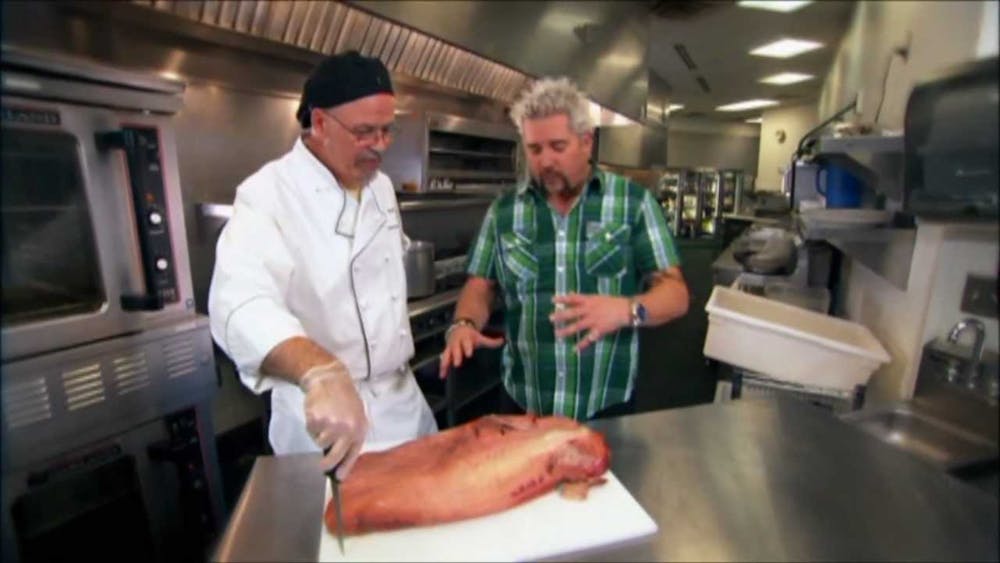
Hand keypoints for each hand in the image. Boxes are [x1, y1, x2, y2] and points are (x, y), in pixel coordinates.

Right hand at [300, 361, 367, 478]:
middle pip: (334, 456)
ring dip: (319, 436)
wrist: (331, 379)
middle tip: (321, 466)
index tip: (338, 477)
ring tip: (325, 420)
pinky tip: (318, 414)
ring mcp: (332, 425)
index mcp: (359, 429)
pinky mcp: (317, 420)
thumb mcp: (356, 416)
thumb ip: (352, 435)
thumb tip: (342, 459)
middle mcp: (347, 429)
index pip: (352, 454)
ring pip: (320, 443)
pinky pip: (311, 432)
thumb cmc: (345, 399)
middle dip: (327, 464)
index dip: (345, 468)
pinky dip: (312, 426)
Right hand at [438, 324, 503, 377]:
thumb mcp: (480, 337)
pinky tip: (442, 376)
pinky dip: (442, 368)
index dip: (467, 348)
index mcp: (466, 338)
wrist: (459, 327)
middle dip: (456, 356)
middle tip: (457, 364)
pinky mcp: (446, 352)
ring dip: (446, 363)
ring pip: (447, 355)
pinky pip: (443, 360)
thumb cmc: (471, 336)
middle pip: (456, 349)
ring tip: (445, 372)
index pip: (467, 343)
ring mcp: (450, 348)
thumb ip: (491, 341)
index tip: (469, 354)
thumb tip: (504, 341)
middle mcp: (457, 343)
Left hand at [550, 293, 630, 352]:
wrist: (626, 310)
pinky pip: (588, 339)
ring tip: (557, 334)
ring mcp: (593, 321)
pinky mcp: (599, 330)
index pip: (573, 298)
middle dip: (561, 316)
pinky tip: (574, 349)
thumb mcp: (597, 297)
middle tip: (550, 318)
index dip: (563, 299)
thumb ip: (583, 298)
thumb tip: (569, 293)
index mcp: (589, 300)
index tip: (552, 300)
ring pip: (577, 326)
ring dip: (567, 331)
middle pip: (573, 313)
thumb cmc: (611, 302)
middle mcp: (590, 310)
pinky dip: (582, 345)